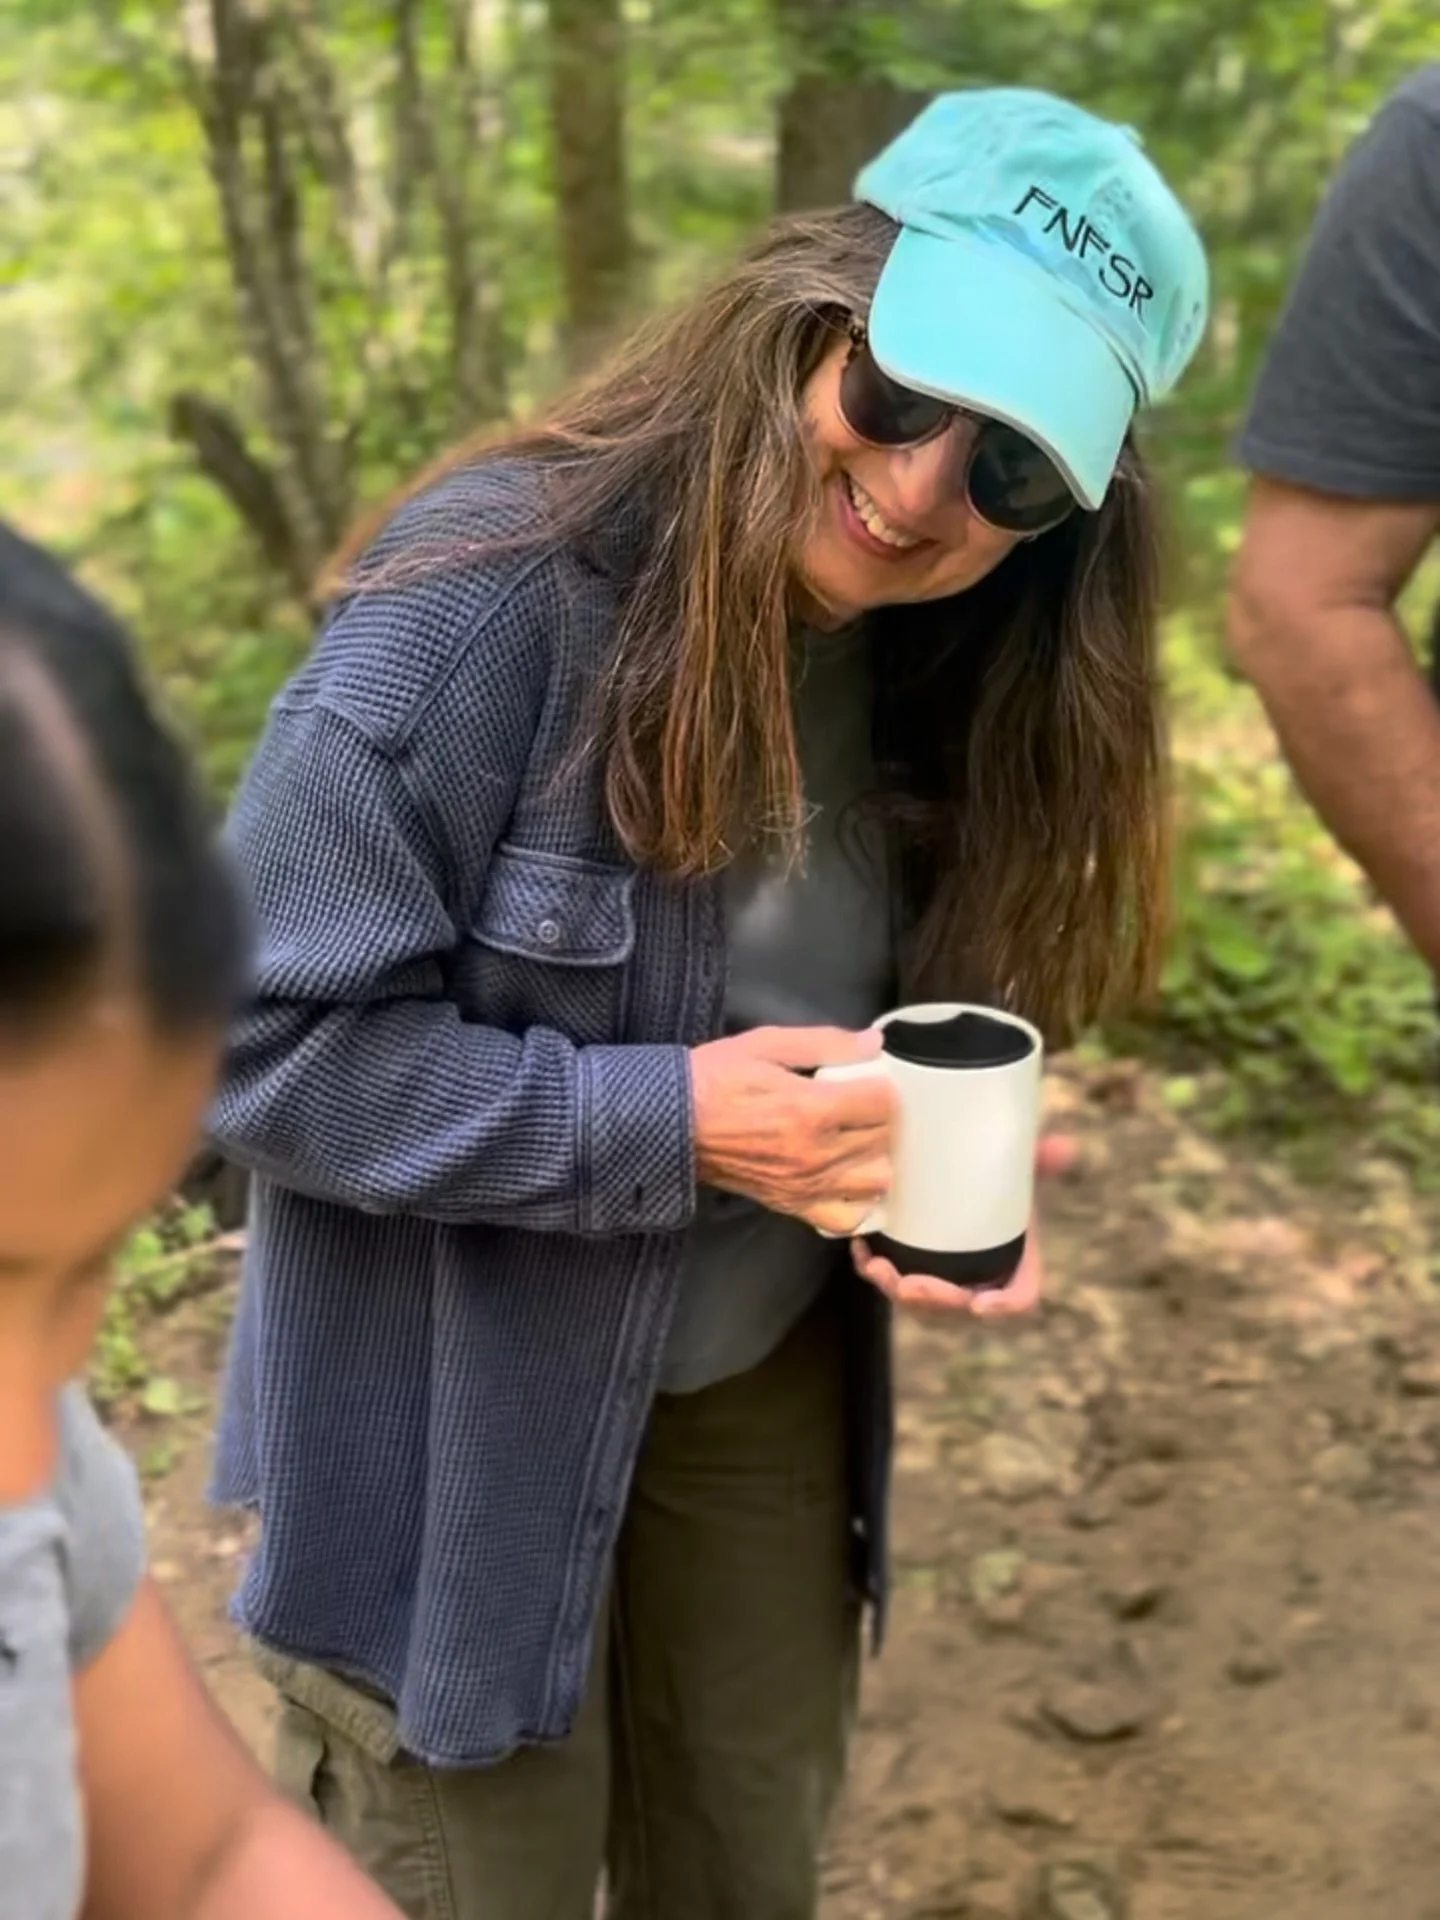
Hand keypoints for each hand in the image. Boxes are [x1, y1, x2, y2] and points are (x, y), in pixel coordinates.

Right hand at [689, 1025, 895, 1234]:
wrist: (672, 1124)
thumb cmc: (715, 1079)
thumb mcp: (767, 1044)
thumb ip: (826, 1043)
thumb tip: (876, 1043)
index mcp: (813, 1108)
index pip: (884, 1101)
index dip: (879, 1084)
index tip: (864, 1078)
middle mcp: (817, 1153)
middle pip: (883, 1138)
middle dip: (878, 1116)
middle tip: (857, 1103)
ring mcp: (808, 1185)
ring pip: (877, 1179)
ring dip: (875, 1156)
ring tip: (855, 1138)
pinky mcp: (794, 1206)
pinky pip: (848, 1217)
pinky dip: (858, 1200)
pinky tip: (847, 1177)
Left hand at [852, 1133, 1075, 1315]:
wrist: (963, 1167)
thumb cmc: (998, 1173)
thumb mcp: (1019, 1165)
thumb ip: (1040, 1156)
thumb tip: (1063, 1146)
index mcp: (1017, 1261)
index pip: (1020, 1297)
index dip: (1002, 1306)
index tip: (978, 1305)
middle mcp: (981, 1278)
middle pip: (961, 1306)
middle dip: (934, 1302)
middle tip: (911, 1286)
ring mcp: (945, 1277)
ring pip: (920, 1300)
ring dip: (896, 1289)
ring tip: (877, 1268)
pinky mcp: (912, 1265)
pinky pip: (892, 1279)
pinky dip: (873, 1269)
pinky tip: (862, 1250)